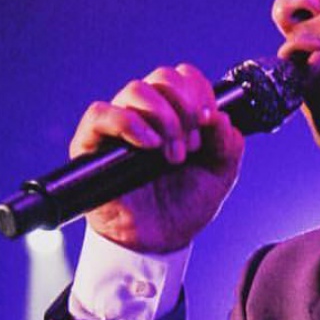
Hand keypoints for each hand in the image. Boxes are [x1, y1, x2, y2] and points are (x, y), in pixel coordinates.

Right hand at [69, 63, 244, 251]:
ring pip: (135, 90)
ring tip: (175, 155)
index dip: (200, 92)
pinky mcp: (92, 143)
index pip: (183, 77)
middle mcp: (145, 113)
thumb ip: (227, 146)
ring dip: (164, 118)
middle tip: (194, 144)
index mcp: (174, 114)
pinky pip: (101, 114)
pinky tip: (149, 146)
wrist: (159, 241)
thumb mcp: (219, 176)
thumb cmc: (183, 206)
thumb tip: (221, 117)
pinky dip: (128, 122)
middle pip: (162, 77)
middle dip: (185, 107)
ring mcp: (118, 125)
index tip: (210, 121)